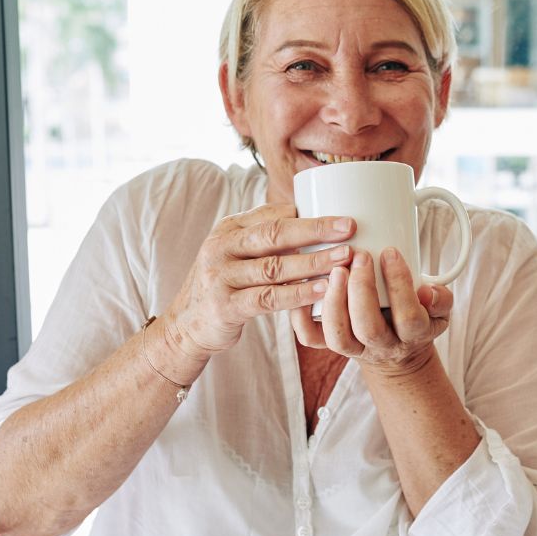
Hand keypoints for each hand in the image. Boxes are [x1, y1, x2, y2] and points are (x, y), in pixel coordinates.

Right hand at [163, 203, 355, 363]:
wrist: (187, 324)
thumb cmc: (225, 282)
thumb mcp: (236, 251)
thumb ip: (265, 234)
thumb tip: (307, 210)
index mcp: (229, 229)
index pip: (274, 217)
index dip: (311, 217)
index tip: (346, 219)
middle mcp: (222, 247)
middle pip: (274, 235)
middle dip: (315, 230)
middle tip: (349, 229)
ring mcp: (221, 277)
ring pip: (274, 267)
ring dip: (313, 263)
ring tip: (344, 259)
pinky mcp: (225, 306)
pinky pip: (268, 298)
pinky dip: (297, 294)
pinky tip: (322, 291)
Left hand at [292, 248, 452, 377]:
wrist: (397, 354)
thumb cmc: (418, 318)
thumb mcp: (439, 311)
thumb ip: (441, 299)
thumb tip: (428, 291)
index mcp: (413, 336)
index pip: (409, 316)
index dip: (400, 286)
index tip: (391, 252)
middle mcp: (382, 346)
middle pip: (369, 327)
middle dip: (362, 290)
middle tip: (359, 256)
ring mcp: (354, 348)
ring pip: (338, 336)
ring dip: (333, 302)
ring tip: (335, 269)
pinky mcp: (331, 345)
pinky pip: (310, 338)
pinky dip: (301, 316)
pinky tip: (304, 286)